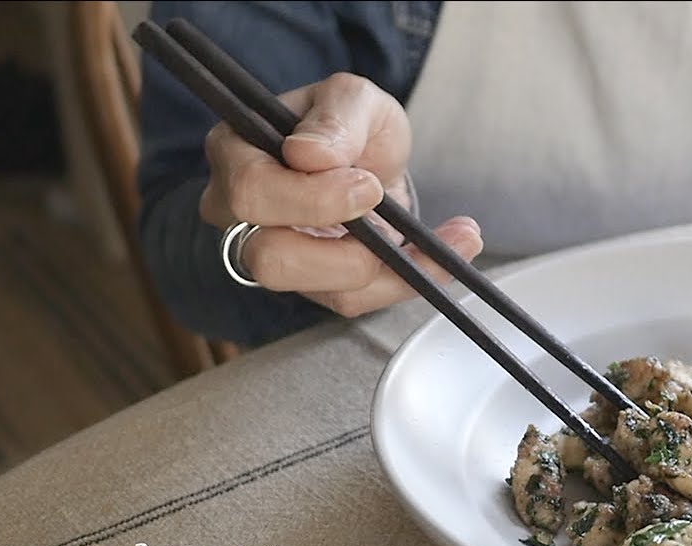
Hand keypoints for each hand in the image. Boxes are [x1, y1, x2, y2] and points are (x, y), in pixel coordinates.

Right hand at [199, 72, 482, 316]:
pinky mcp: (317, 286)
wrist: (374, 162)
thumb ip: (336, 118)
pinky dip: (413, 278)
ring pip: (319, 291)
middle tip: (388, 220)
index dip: (311, 199)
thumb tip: (308, 155)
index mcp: (236, 156)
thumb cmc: (350, 126)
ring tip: (449, 237)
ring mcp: (278, 258)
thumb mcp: (354, 99)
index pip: (250, 194)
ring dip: (388, 269)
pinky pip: (359, 300)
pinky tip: (455, 249)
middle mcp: (242, 218)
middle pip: (268, 260)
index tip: (367, 185)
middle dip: (340, 250)